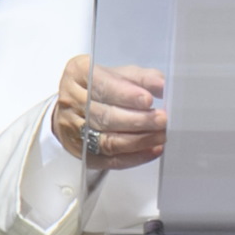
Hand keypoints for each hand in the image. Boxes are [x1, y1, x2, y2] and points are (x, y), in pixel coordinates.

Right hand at [52, 54, 166, 169]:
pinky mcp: (80, 152)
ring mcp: (72, 129)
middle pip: (105, 116)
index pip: (103, 87)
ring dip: (138, 141)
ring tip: (160, 136)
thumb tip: (163, 85)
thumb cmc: (100, 86)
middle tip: (161, 120)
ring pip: (107, 141)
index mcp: (78, 74)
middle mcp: (71, 102)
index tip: (148, 100)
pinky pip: (107, 160)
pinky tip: (151, 150)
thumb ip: (142, 78)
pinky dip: (133, 158)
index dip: (126, 95)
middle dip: (137, 120)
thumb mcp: (120, 74)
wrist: (76, 105)